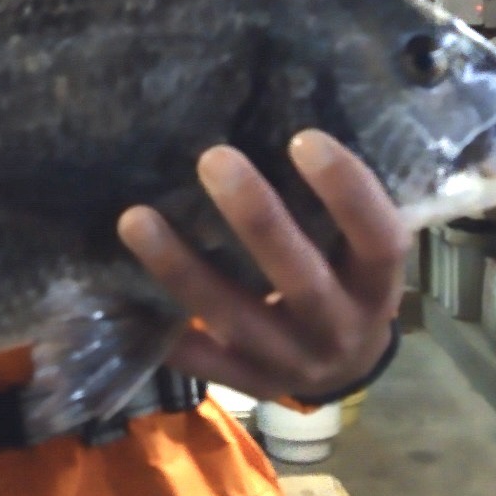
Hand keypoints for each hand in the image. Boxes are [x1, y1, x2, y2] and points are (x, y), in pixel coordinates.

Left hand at [119, 131, 408, 401]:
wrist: (342, 366)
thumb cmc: (342, 277)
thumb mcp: (353, 249)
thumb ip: (326, 205)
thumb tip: (266, 111)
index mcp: (376, 287)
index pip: (377, 239)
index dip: (348, 192)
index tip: (305, 137)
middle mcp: (340, 330)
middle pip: (299, 279)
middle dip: (256, 219)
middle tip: (211, 158)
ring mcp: (291, 364)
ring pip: (234, 316)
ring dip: (182, 269)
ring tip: (135, 218)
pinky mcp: (246, 384)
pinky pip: (198, 359)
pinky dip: (160, 326)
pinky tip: (118, 289)